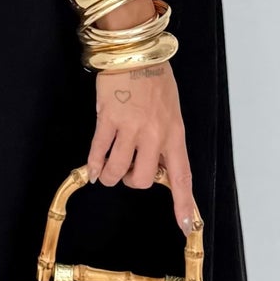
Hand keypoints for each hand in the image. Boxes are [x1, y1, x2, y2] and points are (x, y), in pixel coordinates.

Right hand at [87, 63, 195, 229]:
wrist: (136, 54)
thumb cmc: (156, 81)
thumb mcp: (171, 113)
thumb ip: (164, 139)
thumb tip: (155, 166)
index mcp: (174, 134)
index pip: (181, 176)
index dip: (183, 204)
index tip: (186, 226)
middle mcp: (154, 134)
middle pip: (143, 179)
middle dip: (133, 180)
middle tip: (129, 170)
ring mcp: (130, 127)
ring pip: (118, 171)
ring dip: (111, 176)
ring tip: (109, 170)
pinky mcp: (108, 119)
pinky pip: (98, 153)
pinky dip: (94, 165)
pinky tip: (93, 169)